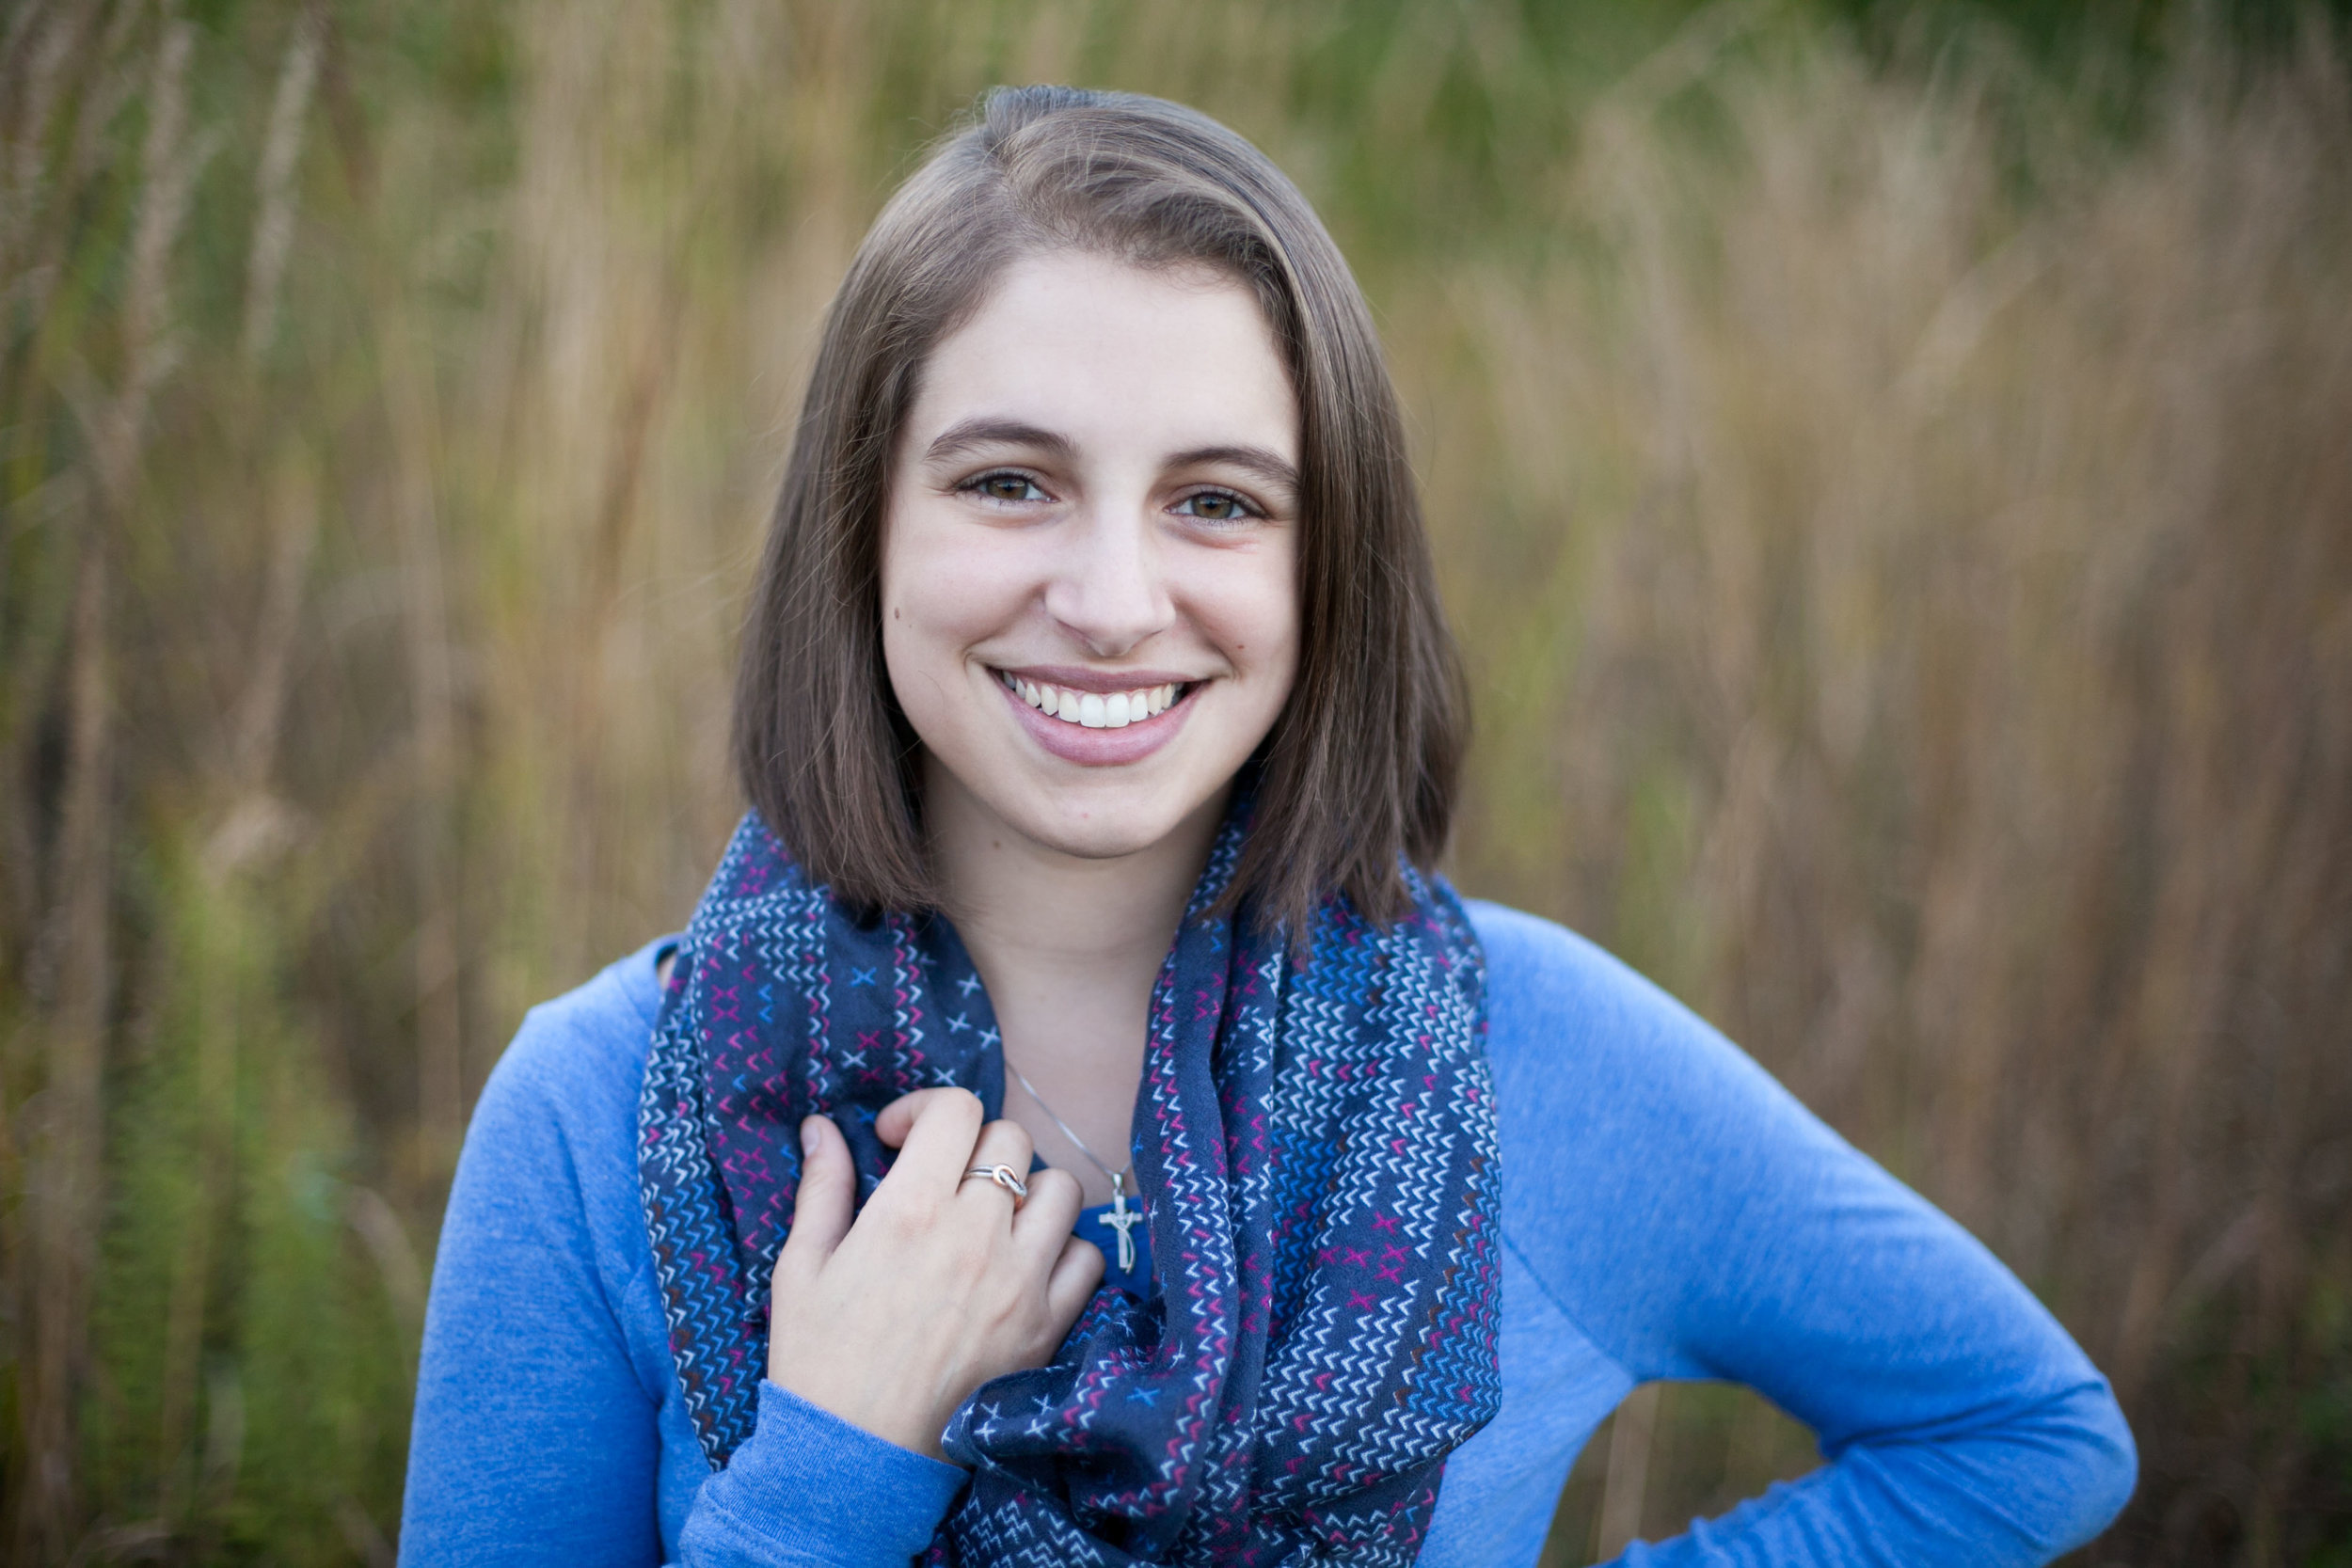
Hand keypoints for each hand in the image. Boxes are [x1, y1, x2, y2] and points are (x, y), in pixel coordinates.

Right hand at [766, 1087, 1104, 1460]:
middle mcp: (975, 1235)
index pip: (957, 1108)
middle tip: (941, 1181)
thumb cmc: (818, 1361)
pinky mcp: (1046, 1328)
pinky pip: (1087, 1259)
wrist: (853, 1457)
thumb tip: (821, 1126)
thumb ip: (821, 1187)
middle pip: (1010, 1140)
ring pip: (1060, 1189)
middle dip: (972, 1147)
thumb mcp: (801, 1267)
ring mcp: (1019, 1282)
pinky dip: (1064, 1251)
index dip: (927, 1109)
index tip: (900, 1141)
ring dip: (1027, 1192)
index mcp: (911, 1210)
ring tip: (991, 1219)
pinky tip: (1024, 1265)